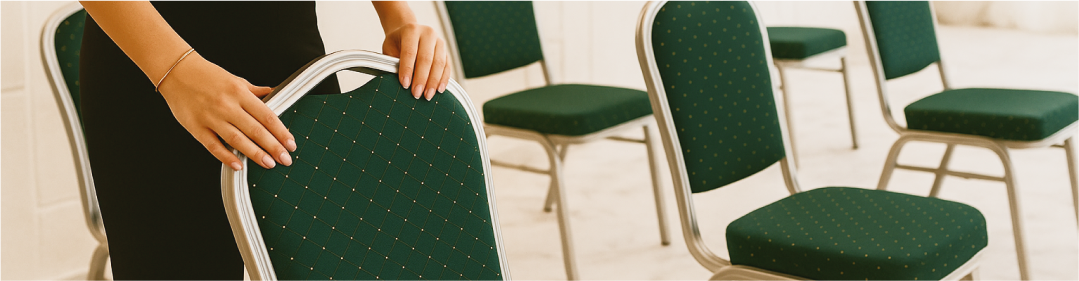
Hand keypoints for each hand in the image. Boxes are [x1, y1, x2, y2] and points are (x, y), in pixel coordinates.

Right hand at [157, 52, 294, 169]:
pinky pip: (213, 146)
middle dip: (273, 147)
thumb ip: (255, 91)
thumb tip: (274, 93)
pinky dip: (226, 157)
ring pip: (237, 140)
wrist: (176, 71)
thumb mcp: (236, 80)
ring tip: (269, 164)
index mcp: (239, 93)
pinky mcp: (196, 127)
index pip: (267, 116)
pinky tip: (238, 165)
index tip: (290, 143)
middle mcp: (227, 105)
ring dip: (255, 154)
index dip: (281, 132)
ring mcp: (211, 117)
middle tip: (285, 159)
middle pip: (255, 130)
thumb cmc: (206, 76)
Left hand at [383, 23, 451, 100]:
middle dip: (421, 79)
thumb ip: (393, 62)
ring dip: (434, 82)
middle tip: (417, 94)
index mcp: (411, 31)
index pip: (410, 52)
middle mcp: (427, 33)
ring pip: (439, 63)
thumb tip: (400, 81)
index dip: (407, 69)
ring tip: (428, 95)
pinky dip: (443, 79)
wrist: (407, 30)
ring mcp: (439, 41)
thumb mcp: (389, 48)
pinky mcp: (445, 51)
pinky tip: (439, 89)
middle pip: (426, 58)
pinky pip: (447, 66)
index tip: (405, 84)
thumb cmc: (397, 42)